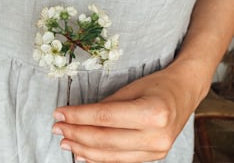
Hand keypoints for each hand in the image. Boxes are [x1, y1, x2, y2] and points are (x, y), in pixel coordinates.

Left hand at [52, 66, 201, 162]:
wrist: (184, 93)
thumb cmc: (156, 85)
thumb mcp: (130, 90)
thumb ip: (105, 108)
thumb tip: (77, 119)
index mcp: (153, 113)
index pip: (104, 118)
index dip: (78, 116)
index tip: (59, 113)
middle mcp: (156, 136)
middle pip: (105, 139)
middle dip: (76, 133)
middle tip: (57, 127)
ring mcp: (157, 150)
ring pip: (110, 155)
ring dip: (83, 149)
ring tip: (65, 141)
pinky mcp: (154, 156)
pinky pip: (120, 161)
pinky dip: (99, 158)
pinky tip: (82, 154)